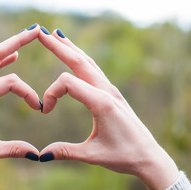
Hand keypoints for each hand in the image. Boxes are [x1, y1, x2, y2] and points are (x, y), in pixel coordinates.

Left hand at [0, 24, 41, 168]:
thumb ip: (11, 149)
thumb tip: (38, 154)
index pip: (10, 83)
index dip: (28, 94)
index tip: (38, 109)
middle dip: (17, 40)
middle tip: (36, 30)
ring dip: (9, 45)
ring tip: (27, 35)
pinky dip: (1, 59)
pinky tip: (13, 55)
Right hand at [38, 27, 178, 189]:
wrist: (149, 157)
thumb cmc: (124, 156)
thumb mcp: (93, 155)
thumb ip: (66, 151)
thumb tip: (40, 155)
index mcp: (102, 102)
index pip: (68, 83)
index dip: (51, 94)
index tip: (45, 111)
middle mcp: (107, 91)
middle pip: (79, 61)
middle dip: (59, 46)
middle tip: (41, 32)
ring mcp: (111, 90)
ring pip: (88, 63)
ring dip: (71, 48)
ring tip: (58, 35)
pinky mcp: (112, 94)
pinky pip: (94, 70)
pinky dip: (82, 59)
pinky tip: (77, 57)